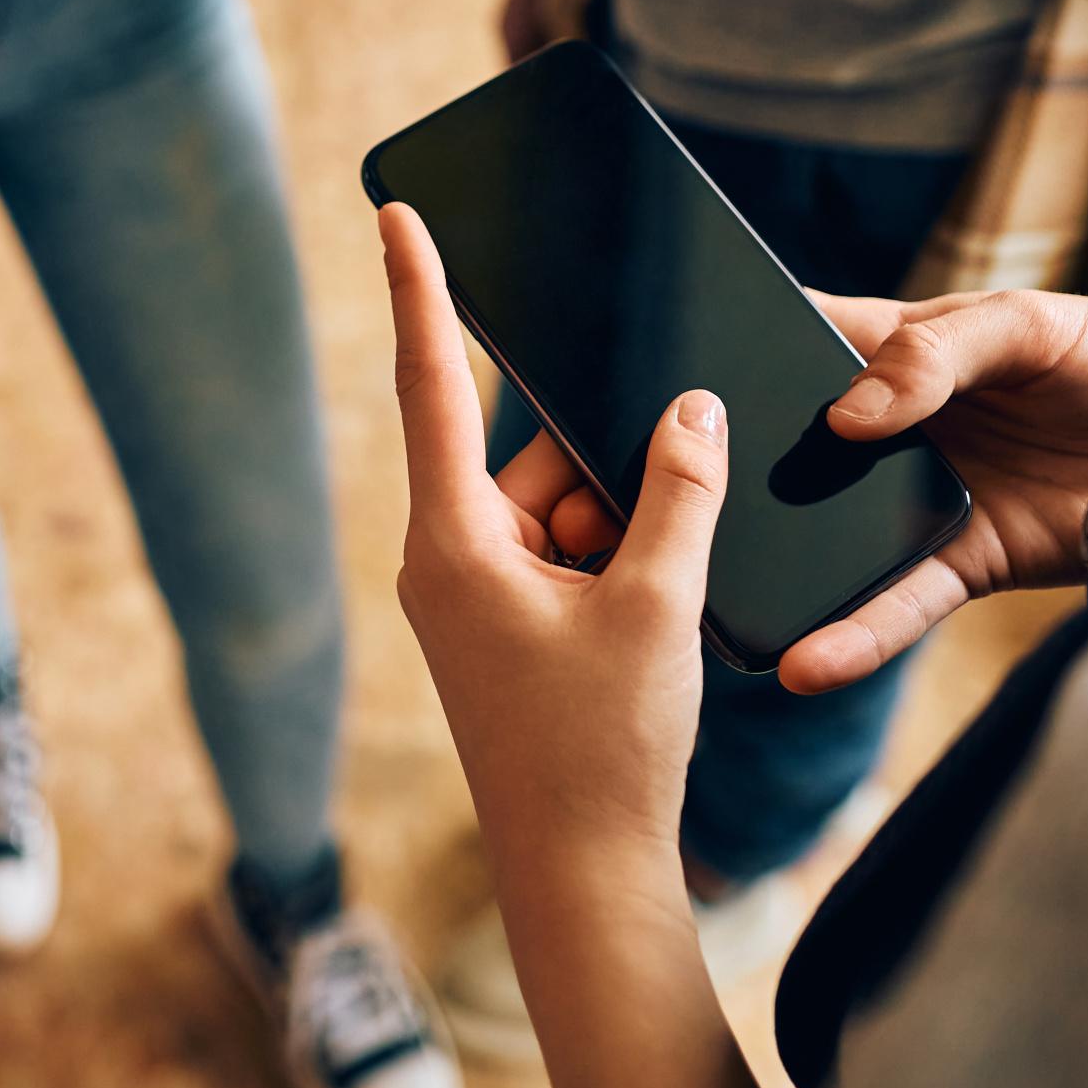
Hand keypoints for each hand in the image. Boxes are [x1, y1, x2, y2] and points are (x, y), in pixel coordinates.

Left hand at [383, 205, 776, 1087]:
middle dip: (609, 474)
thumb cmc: (604, 750)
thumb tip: (690, 409)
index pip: (433, 383)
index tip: (397, 211)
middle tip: (661, 534)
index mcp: (454, 540)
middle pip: (530, 456)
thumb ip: (678, 493)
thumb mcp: (658, 605)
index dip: (422, 290)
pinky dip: (621, 567)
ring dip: (626, 530)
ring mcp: (474, 597)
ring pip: (560, 508)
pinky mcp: (505, 629)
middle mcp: (447, 558)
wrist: (583, 875)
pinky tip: (660, 616)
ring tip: (659, 609)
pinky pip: (565, 555)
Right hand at [512, 285, 1087, 696]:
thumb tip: (850, 411)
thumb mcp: (1039, 323)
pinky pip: (894, 605)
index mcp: (889, 343)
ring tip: (687, 602)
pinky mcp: (960, 563)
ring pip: (816, 541)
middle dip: (697, 480)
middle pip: (773, 451)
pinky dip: (852, 636)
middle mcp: (886, 424)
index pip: (781, 338)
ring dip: (758, 571)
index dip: (709, 357)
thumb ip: (942, 350)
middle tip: (608, 511)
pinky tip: (804, 662)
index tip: (629, 386)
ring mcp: (914, 498)